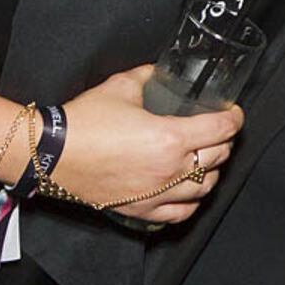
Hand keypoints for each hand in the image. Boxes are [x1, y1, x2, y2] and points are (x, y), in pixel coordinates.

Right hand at [41, 65, 242, 222]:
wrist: (50, 153)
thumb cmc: (83, 122)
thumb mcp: (121, 86)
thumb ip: (148, 76)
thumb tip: (159, 71)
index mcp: (170, 137)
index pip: (221, 130)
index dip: (234, 118)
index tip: (233, 114)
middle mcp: (169, 169)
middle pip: (218, 158)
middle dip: (224, 142)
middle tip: (219, 132)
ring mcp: (156, 193)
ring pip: (205, 188)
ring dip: (212, 172)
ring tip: (207, 160)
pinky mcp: (140, 208)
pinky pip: (180, 213)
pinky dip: (191, 202)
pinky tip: (189, 192)